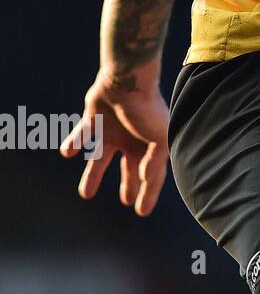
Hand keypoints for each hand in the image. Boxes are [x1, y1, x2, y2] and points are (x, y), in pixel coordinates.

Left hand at [61, 63, 170, 216]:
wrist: (126, 81)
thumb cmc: (147, 109)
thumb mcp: (159, 139)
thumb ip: (154, 161)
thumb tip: (146, 178)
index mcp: (150, 146)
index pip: (151, 175)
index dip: (148, 194)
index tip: (141, 212)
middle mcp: (131, 140)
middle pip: (128, 168)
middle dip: (128, 184)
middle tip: (126, 201)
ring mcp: (112, 131)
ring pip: (100, 158)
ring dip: (93, 175)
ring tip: (86, 194)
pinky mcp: (93, 120)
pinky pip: (81, 135)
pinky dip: (74, 143)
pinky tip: (67, 154)